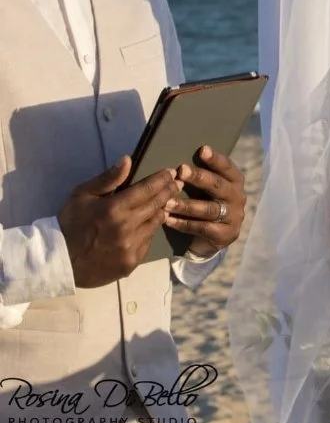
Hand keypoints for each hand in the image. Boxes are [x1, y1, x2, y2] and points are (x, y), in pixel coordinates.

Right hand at [58, 157, 179, 288]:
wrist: (58, 262)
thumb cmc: (70, 224)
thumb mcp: (82, 196)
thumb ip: (108, 179)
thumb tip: (128, 160)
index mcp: (113, 208)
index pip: (147, 189)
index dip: (162, 180)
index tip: (172, 173)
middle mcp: (126, 227)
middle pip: (156, 205)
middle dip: (169, 192)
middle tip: (177, 184)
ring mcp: (130, 247)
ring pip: (155, 223)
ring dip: (160, 212)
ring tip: (165, 203)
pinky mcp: (132, 262)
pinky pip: (148, 242)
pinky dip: (148, 232)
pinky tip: (147, 226)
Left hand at [164, 145, 246, 258]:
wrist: (212, 238)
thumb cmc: (206, 204)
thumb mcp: (208, 189)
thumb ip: (201, 176)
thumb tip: (178, 163)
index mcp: (235, 181)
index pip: (227, 167)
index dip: (216, 159)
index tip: (202, 150)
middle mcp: (238, 197)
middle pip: (218, 186)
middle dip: (199, 177)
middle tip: (181, 171)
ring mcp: (234, 216)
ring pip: (209, 209)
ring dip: (186, 205)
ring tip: (167, 202)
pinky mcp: (227, 234)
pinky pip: (203, 228)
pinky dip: (184, 224)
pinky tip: (168, 220)